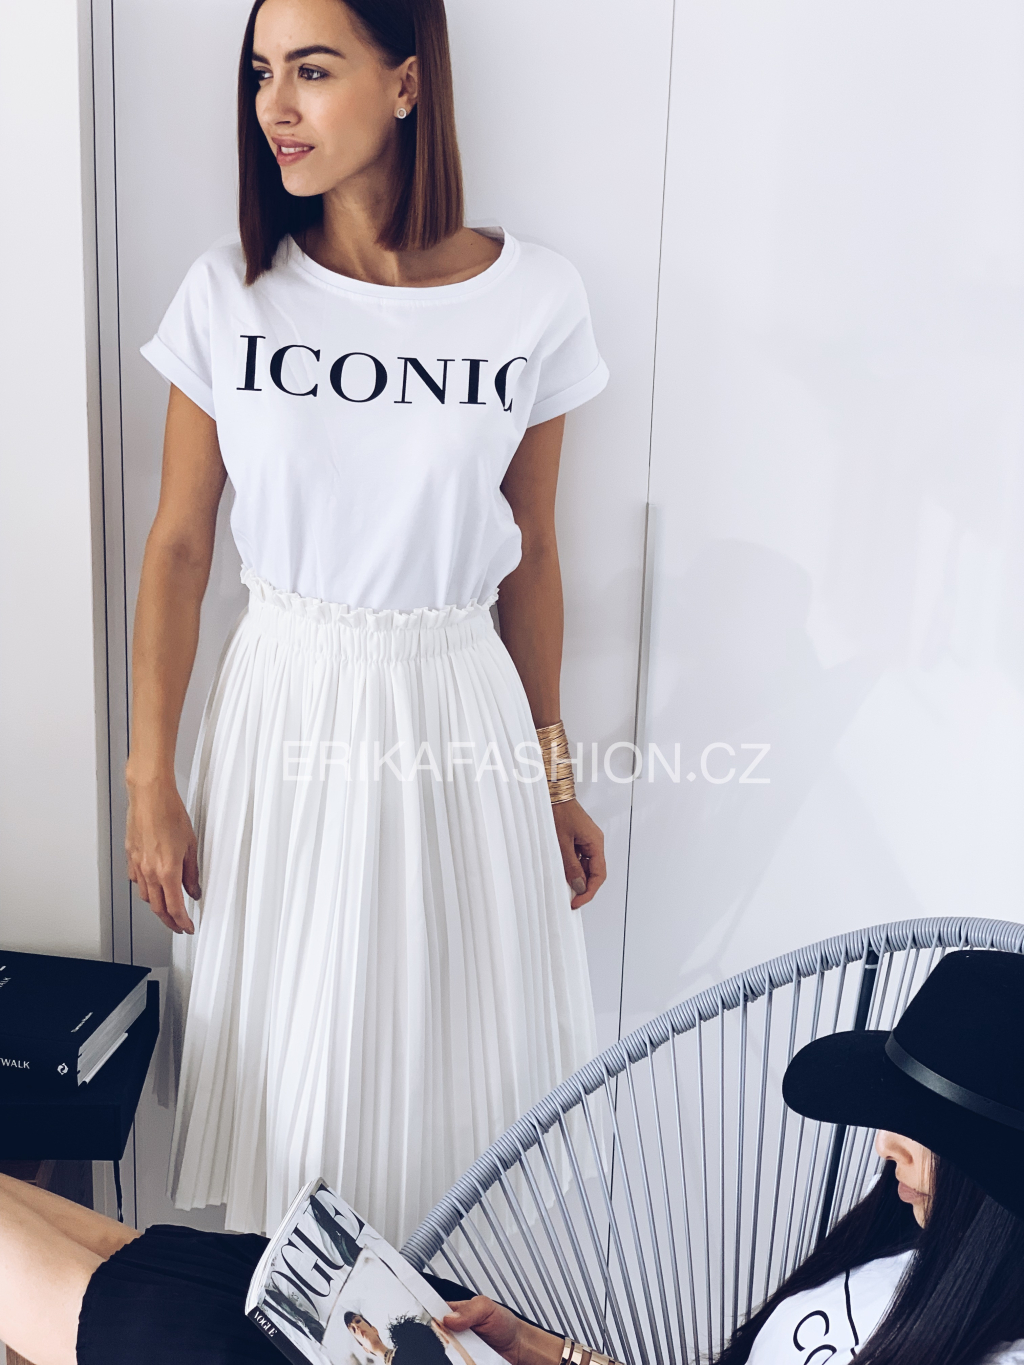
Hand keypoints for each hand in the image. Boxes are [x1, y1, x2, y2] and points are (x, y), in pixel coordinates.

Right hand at [125, 776, 199, 933]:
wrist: (150, 796)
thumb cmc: (170, 813)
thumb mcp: (191, 845)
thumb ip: (192, 872)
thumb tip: (194, 889)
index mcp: (167, 871)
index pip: (174, 907)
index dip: (182, 922)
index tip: (188, 927)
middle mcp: (149, 871)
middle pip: (158, 907)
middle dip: (169, 920)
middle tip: (179, 925)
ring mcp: (137, 864)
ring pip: (146, 896)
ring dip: (157, 906)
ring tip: (167, 908)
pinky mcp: (130, 856)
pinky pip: (137, 881)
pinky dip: (146, 888)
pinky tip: (152, 886)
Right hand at [443, 1299, 561, 1364]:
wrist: (517, 1347)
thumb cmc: (503, 1324)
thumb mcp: (487, 1308)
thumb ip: (469, 1310)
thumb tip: (449, 1318)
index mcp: (453, 1312)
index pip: (433, 1314)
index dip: (431, 1320)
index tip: (438, 1325)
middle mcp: (451, 1332)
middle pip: (435, 1338)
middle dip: (441, 1340)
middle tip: (457, 1340)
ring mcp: (456, 1350)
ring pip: (443, 1353)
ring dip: (450, 1354)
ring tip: (467, 1350)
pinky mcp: (462, 1361)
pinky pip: (453, 1362)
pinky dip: (457, 1361)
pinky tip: (467, 1359)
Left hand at [552, 799, 605, 908]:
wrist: (552, 793)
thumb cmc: (558, 811)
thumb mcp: (562, 842)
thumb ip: (571, 866)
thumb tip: (579, 886)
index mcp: (595, 843)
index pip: (599, 875)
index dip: (589, 892)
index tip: (577, 902)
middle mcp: (594, 842)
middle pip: (594, 872)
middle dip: (583, 887)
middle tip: (570, 899)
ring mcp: (586, 840)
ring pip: (585, 866)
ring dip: (576, 878)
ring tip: (563, 887)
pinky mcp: (578, 838)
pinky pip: (578, 858)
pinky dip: (571, 867)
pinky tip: (561, 872)